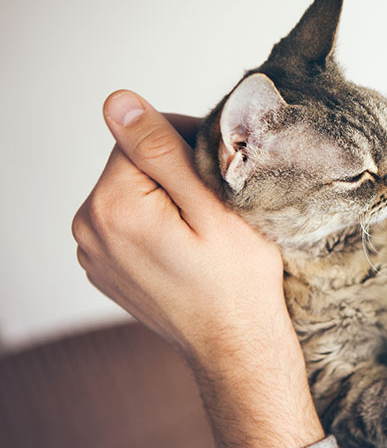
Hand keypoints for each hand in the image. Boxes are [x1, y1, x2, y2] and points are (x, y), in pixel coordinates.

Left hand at [72, 90, 285, 359]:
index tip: (220, 180)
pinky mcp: (103, 267)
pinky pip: (128, 223)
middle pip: (132, 164)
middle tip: (215, 211)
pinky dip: (156, 226)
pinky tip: (185, 252)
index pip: (142, 134)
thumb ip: (161, 150)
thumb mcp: (212, 205)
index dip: (188, 146)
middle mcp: (87, 227)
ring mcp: (92, 252)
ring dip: (166, 200)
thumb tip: (117, 102)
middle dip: (174, 174)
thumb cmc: (237, 279)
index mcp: (112, 205)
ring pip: (131, 193)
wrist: (235, 346)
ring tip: (202, 235)